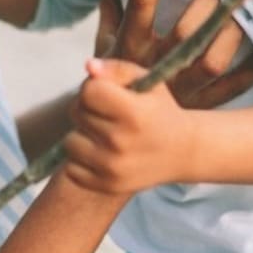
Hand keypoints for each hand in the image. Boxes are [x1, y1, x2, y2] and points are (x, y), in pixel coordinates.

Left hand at [63, 57, 194, 192]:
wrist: (182, 151)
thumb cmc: (160, 110)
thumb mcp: (148, 82)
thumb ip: (116, 69)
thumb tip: (88, 66)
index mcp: (134, 114)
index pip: (89, 91)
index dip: (94, 86)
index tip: (107, 92)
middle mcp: (121, 143)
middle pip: (77, 112)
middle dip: (88, 108)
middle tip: (110, 113)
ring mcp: (112, 168)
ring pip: (70, 141)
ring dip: (83, 134)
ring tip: (104, 133)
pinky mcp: (105, 185)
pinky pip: (72, 167)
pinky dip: (83, 159)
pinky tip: (102, 152)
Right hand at [94, 0, 252, 109]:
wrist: (116, 136)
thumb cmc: (114, 83)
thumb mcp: (104, 48)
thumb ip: (111, 13)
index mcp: (129, 47)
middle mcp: (155, 68)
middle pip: (186, 28)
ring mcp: (181, 91)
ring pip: (213, 57)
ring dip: (231, 28)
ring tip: (242, 3)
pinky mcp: (202, 107)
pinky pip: (233, 87)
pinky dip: (252, 68)